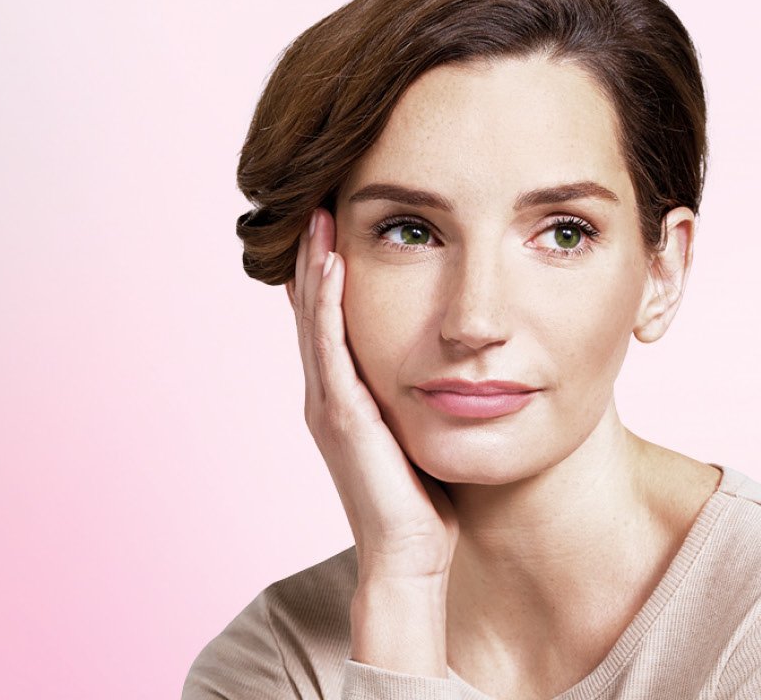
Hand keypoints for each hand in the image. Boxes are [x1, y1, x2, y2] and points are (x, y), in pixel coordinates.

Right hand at [286, 206, 458, 581]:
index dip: (326, 272)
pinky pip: (330, 346)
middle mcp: (326, 395)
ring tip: (316, 215)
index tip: (334, 223)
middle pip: (311, 309)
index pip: (328, 320)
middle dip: (312, 254)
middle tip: (314, 201)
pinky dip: (327, 302)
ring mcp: (328, 404)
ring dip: (313, 264)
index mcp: (343, 397)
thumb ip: (419, 396)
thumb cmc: (424, 502)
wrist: (410, 558)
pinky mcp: (341, 416)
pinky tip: (332, 265)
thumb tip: (449, 365)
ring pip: (313, 318)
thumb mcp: (420, 432)